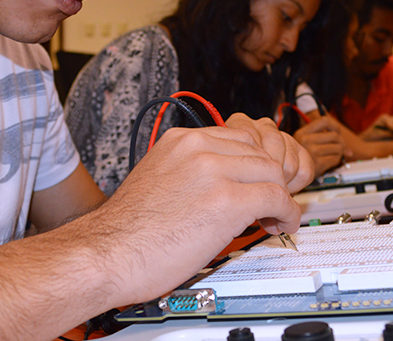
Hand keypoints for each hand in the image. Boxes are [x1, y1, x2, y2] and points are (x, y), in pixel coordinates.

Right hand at [91, 117, 310, 305]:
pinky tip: (278, 226)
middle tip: (269, 205)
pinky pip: (276, 198)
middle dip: (270, 180)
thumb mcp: (158, 179)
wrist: (107, 254)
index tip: (257, 183)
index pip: (239, 138)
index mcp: (181, 140)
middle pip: (260, 153)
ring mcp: (213, 171)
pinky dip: (286, 213)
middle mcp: (198, 148)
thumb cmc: (126, 231)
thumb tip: (218, 182)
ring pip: (272, 172)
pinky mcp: (226, 201)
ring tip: (272, 218)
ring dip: (280, 197)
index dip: (255, 165)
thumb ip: (190, 171)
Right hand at [293, 116, 345, 176]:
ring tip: (331, 156)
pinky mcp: (318, 163)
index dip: (334, 126)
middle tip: (339, 148)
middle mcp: (306, 140)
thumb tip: (349, 150)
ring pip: (338, 148)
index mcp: (302, 133)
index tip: (337, 132)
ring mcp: (312, 152)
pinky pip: (336, 159)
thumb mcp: (306, 144)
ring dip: (339, 153)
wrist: (293, 176)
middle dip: (341, 143)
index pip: (324, 121)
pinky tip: (328, 163)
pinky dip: (335, 161)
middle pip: (335, 135)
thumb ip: (326, 141)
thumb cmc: (302, 159)